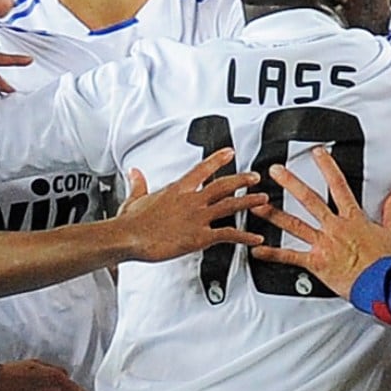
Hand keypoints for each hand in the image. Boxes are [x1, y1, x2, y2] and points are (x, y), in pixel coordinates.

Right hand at [113, 151, 264, 262]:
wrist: (128, 237)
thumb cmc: (130, 222)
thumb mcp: (134, 198)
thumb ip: (139, 183)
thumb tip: (134, 172)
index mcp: (177, 189)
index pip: (201, 169)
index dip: (217, 160)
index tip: (230, 152)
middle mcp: (191, 200)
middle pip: (223, 185)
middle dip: (242, 179)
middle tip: (255, 177)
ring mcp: (197, 217)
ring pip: (230, 205)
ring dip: (249, 202)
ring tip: (262, 200)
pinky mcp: (200, 236)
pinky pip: (228, 234)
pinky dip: (245, 236)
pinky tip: (256, 238)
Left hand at [253, 148, 390, 296]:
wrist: (383, 284)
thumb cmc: (387, 263)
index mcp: (353, 218)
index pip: (338, 184)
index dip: (327, 166)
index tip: (317, 153)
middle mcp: (335, 227)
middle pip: (309, 199)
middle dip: (291, 183)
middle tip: (276, 171)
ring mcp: (324, 244)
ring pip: (294, 225)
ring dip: (274, 214)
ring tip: (257, 205)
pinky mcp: (317, 262)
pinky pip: (290, 257)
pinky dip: (273, 254)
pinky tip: (257, 249)